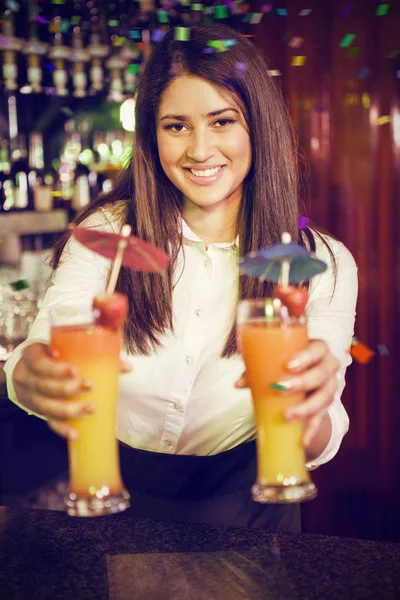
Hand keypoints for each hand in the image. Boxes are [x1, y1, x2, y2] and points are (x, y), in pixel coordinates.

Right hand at [12, 343, 131, 440]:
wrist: (28, 369)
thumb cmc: (53, 356)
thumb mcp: (63, 349)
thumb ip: (91, 354)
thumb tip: (127, 367)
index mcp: (31, 356)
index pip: (39, 363)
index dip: (55, 369)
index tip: (74, 370)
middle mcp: (26, 377)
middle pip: (44, 386)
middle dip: (67, 388)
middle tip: (89, 386)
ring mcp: (30, 396)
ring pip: (46, 406)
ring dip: (69, 410)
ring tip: (90, 409)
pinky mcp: (37, 411)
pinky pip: (48, 422)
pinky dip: (62, 429)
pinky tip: (75, 434)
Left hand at [235, 339, 339, 449]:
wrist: (306, 378)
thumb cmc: (288, 364)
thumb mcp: (274, 362)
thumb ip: (256, 369)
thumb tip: (237, 384)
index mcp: (317, 350)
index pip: (318, 349)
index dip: (306, 357)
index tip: (288, 365)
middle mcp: (328, 367)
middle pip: (321, 374)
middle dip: (302, 382)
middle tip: (280, 388)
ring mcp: (330, 387)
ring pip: (325, 397)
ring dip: (307, 407)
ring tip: (287, 415)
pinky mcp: (327, 406)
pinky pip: (322, 419)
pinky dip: (312, 429)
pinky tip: (303, 439)